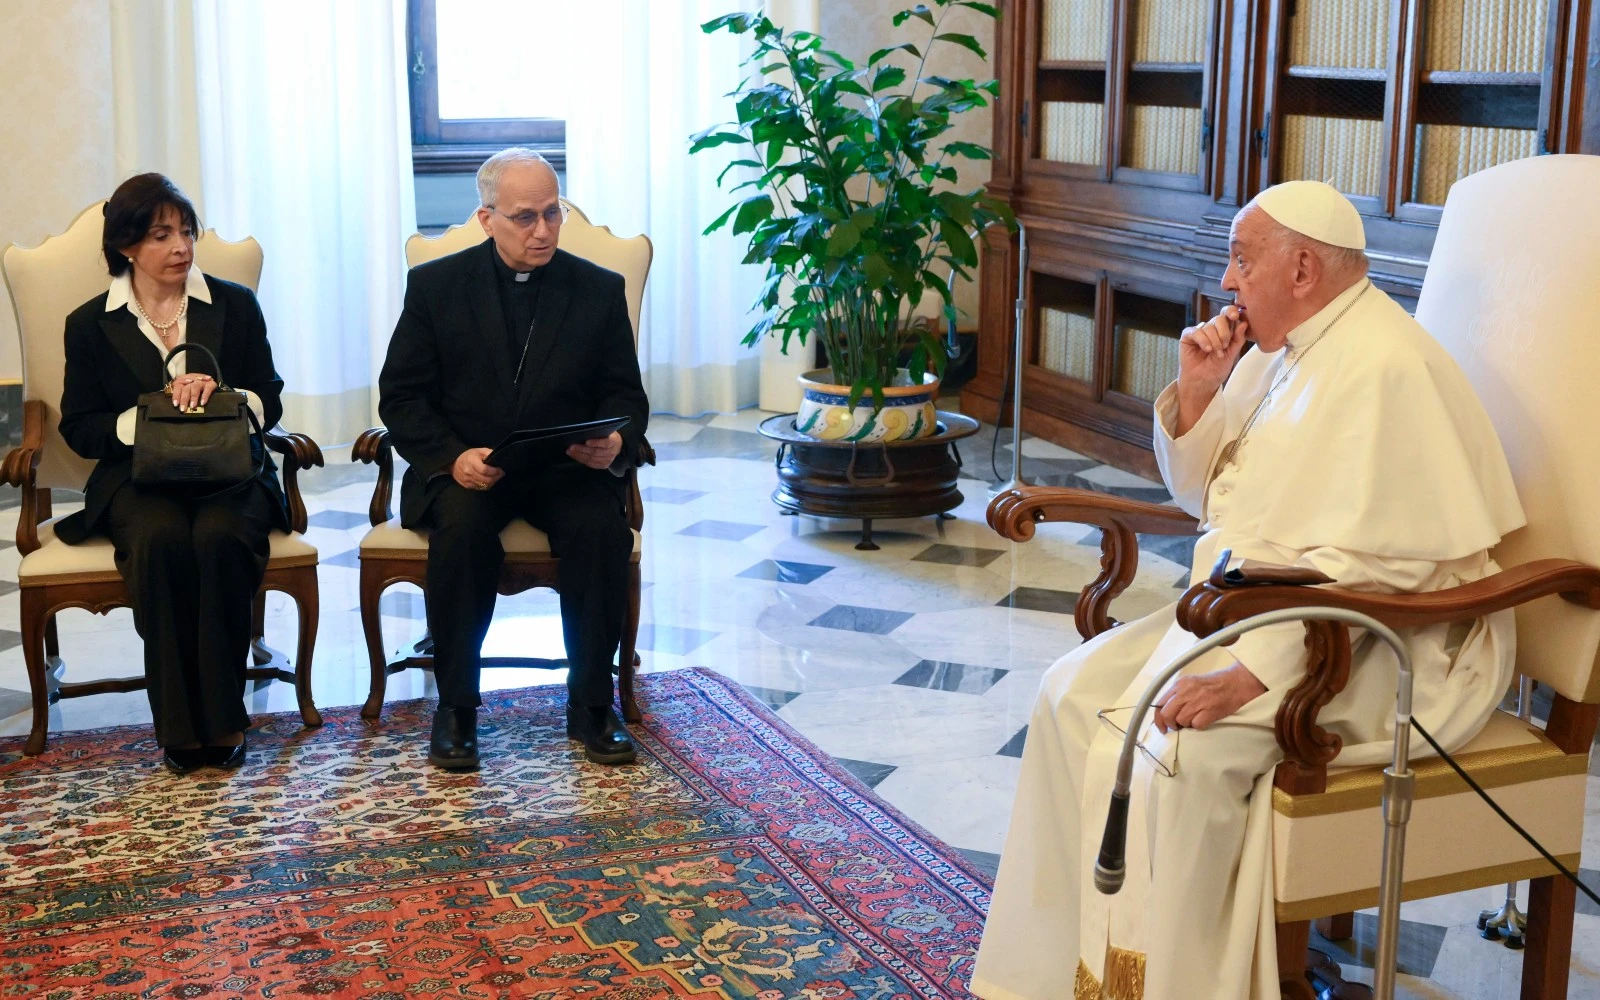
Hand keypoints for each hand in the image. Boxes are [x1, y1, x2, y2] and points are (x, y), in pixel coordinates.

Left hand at [169, 373, 215, 411]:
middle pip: (186, 388)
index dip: (176, 395)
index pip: (178, 387)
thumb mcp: (187, 390)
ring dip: (193, 397)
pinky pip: (208, 389)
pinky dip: (205, 396)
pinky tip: (203, 402)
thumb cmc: (196, 388)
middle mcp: (192, 380)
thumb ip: (182, 395)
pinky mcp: (210, 383)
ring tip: (192, 406)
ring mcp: (201, 381)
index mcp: (184, 381)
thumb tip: (178, 406)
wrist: (209, 380)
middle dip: (184, 399)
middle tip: (183, 408)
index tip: (176, 404)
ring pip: (195, 387)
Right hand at [452, 447, 504, 491]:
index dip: (495, 471)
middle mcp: (468, 472)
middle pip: (486, 479)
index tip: (500, 469)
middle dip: (496, 477)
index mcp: (471, 462)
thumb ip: (488, 453)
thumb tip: (497, 457)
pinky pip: (480, 488)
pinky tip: (489, 480)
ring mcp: (467, 480)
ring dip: (493, 482)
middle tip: (501, 474)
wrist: (454, 463)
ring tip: (496, 477)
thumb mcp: (479, 451)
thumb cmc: (468, 456)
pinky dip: (487, 485)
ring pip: (484, 485)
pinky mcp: (467, 486)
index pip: (485, 470)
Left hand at [566, 431, 622, 470]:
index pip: (606, 443)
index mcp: (614, 441)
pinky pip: (590, 464)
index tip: (586, 442)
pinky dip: (581, 459)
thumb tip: (583, 432)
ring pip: (591, 459)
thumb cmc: (608, 435)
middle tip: (572, 446)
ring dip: (579, 455)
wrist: (617, 446)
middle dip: (582, 449)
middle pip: (596, 452)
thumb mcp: (607, 430)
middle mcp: (612, 452)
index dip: (596, 443)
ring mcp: (608, 460)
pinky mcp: (603, 466)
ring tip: (570, 451)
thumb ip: (598, 432)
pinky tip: (574, 455)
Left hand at [1152, 661, 1265, 733]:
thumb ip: (1177, 695)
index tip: (1161, 726)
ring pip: (1181, 721)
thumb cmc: (1214, 684)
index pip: (1160, 704)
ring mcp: (1197, 702)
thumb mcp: (1190, 683)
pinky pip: (1195, 725)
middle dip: (1170, 724)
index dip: (1158, 718)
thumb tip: (1165, 712)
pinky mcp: (1209, 711)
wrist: (1236, 683)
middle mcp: (1185, 692)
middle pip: (1167, 715)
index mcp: (1179, 684)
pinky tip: (1204, 719)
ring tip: (1195, 718)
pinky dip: (1198, 726)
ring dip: (1186, 725)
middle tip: (1177, 727)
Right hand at [1175, 306, 1248, 434]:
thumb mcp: (1232, 354)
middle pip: (1219, 319)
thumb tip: (1244, 323)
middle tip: (1224, 347)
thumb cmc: (1216, 369)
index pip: (1228, 314)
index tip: (1234, 317)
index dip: (1231, 311)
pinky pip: (1196, 331)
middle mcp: (1212, 328)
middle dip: (1224, 333)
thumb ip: (1238, 339)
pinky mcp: (1188, 336)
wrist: (1202, 382)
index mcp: (1224, 330)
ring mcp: (1199, 331)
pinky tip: (1206, 350)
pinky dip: (1203, 340)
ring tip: (1215, 354)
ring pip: (1209, 326)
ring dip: (1214, 342)